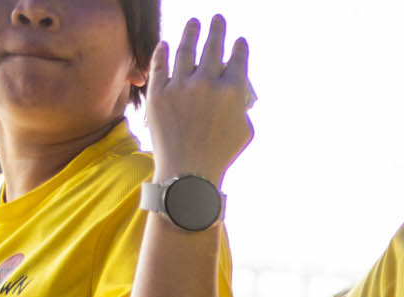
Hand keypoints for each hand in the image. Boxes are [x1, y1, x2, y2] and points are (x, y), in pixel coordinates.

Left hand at [145, 16, 253, 185]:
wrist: (188, 171)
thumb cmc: (221, 155)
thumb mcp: (244, 131)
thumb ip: (242, 107)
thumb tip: (236, 93)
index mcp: (232, 93)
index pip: (238, 61)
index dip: (239, 48)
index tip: (239, 40)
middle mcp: (207, 84)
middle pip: (212, 48)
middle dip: (217, 30)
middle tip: (218, 18)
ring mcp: (181, 87)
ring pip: (185, 50)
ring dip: (190, 33)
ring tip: (194, 23)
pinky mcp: (159, 93)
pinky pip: (159, 65)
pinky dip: (162, 52)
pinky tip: (164, 43)